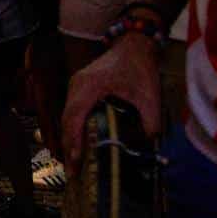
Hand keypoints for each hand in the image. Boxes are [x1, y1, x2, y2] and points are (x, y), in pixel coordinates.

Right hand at [60, 36, 162, 167]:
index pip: (75, 116)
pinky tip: (78, 146)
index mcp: (90, 85)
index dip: (74, 140)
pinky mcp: (79, 89)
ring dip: (69, 140)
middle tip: (73, 173)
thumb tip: (149, 143)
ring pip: (66, 117)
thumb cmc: (139, 66)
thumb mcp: (149, 93)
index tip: (75, 161)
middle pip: (66, 120)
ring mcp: (75, 86)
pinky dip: (73, 130)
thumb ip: (150, 119)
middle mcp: (77, 85)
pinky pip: (71, 112)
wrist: (134, 44)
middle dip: (68, 146)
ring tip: (74, 165)